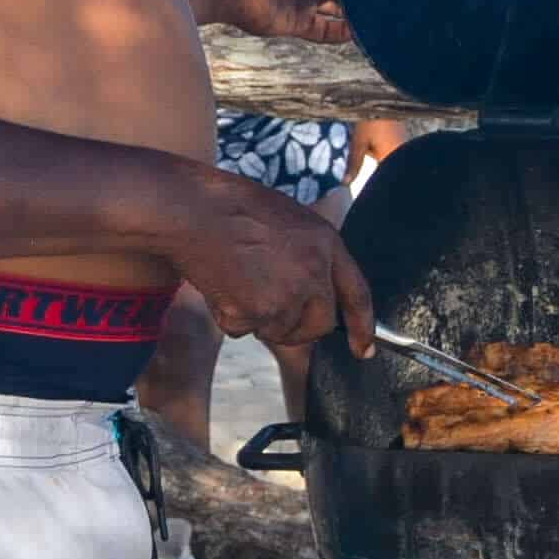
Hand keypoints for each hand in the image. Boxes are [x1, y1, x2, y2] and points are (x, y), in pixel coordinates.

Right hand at [175, 168, 378, 354]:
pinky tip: (220, 283)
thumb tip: (314, 295)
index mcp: (327, 245)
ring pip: (278, 330)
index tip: (363, 350)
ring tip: (238, 279)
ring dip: (257, 318)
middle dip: (299, 329)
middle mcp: (314, 273)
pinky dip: (228, 316)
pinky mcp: (255, 312)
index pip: (357, 294)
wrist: (194, 209)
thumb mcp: (292, 221)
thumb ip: (311, 257)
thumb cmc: (234, 208)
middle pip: (319, 325)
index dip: (364, 327)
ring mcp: (286, 296)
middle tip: (272, 313)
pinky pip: (243, 329)